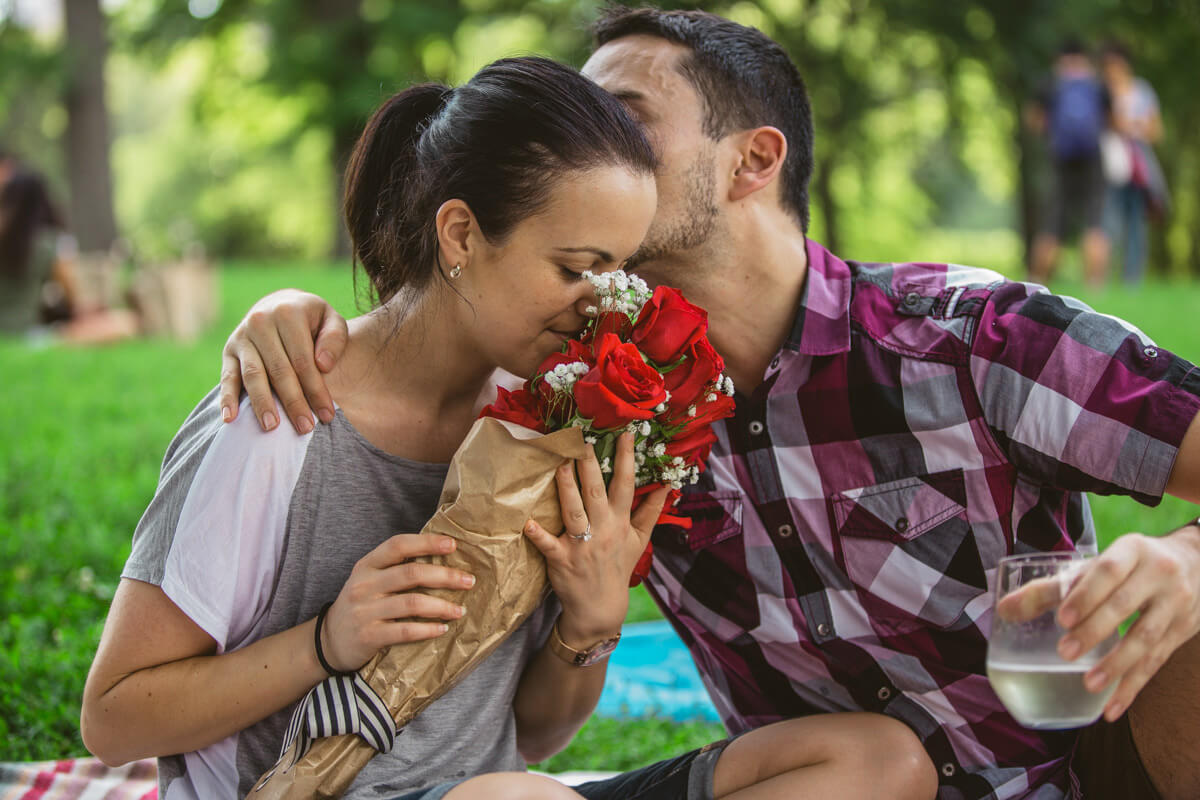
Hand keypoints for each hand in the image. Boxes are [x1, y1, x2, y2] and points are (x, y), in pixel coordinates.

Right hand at [219, 290, 347, 432]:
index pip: (303, 360)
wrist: (280, 304)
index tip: (327, 415)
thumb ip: (334, 339)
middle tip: (305, 428)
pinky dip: (227, 398)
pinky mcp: (229, 350)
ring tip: (272, 428)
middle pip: (279, 371)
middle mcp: (261, 322)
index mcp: (288, 313)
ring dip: (262, 404)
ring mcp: (242, 337)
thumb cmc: (312, 320)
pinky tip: (231, 419)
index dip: (316, 390)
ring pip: (253, 376)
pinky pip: (227, 377)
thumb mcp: (330, 319)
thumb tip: (323, 365)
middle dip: (293, 402)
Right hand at [321, 534, 476, 671]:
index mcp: (367, 565)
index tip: (452, 544)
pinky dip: (427, 629)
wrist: (329, 641)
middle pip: (411, 573)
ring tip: (460, 610)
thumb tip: (443, 558)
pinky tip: (442, 629)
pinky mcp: (368, 636)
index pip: (398, 545)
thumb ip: (396, 568)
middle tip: (469, 581)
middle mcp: (364, 585)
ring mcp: (365, 611)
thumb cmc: (361, 605)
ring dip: (441, 606)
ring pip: (411, 603)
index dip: (427, 542)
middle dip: (445, 576)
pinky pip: (405, 631)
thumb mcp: (369, 580)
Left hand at [523, 433, 669, 642]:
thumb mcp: (640, 540)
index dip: (626, 459)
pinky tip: (527, 522)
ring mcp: (581, 545)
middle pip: (595, 492)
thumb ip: (651, 511)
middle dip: (589, 464)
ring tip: (558, 462)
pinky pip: (548, 544)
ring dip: (565, 486)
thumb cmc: (618, 568)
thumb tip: (666, 485)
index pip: (626, 485)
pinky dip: (538, 534)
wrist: (601, 607)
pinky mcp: (560, 559)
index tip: (626, 435)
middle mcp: (602, 530)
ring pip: (572, 510)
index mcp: (620, 522)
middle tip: (581, 439)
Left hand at [1054, 533, 1199, 720]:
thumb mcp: (1098, 567)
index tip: (1062, 618)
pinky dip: (1133, 686)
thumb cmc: (1130, 567)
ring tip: (1089, 685)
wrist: (1196, 563)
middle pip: (1125, 605)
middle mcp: (1158, 574)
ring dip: (1117, 665)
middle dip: (1094, 631)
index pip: (1108, 571)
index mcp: (1131, 551)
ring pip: (1147, 637)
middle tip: (1065, 653)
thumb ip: (1051, 588)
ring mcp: (1176, 603)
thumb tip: (1004, 610)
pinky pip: (1157, 662)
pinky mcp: (1183, 631)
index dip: (1085, 594)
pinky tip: (1112, 708)